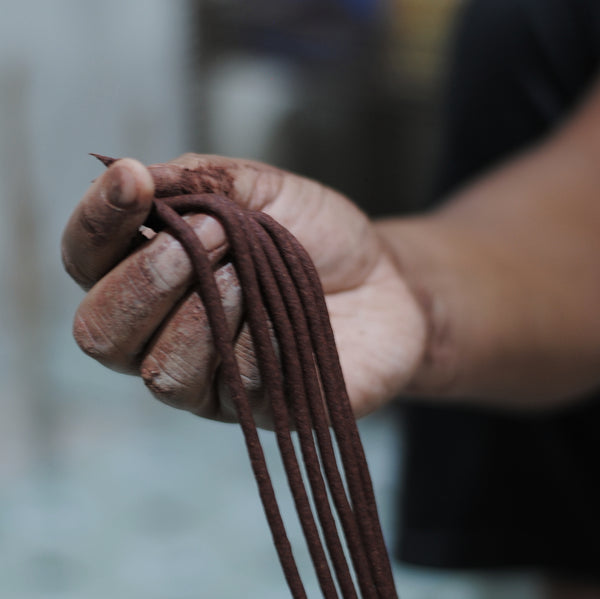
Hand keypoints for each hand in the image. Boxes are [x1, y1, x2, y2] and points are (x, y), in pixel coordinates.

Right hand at [62, 154, 426, 426]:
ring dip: (206, 307)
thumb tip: (128, 170)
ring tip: (251, 269)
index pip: (88, 258)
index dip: (96, 221)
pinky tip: (282, 312)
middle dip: (145, 279)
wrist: (387, 282)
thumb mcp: (260, 188)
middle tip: (203, 236)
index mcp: (153, 273)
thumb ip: (196, 179)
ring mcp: (205, 379)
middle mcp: (163, 333)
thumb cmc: (317, 236)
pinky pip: (232, 381)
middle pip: (100, 331)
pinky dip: (254, 337)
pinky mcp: (252, 409)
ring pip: (161, 368)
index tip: (129, 179)